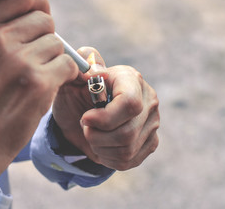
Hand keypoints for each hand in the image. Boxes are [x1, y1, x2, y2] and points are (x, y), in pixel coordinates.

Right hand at [0, 0, 77, 184]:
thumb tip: (37, 13)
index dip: (38, 8)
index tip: (39, 25)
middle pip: (44, 19)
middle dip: (46, 39)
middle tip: (36, 60)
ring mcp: (16, 60)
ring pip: (58, 44)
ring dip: (52, 61)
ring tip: (33, 80)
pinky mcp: (37, 83)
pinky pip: (68, 65)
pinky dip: (64, 76)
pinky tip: (45, 89)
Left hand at [53, 47, 158, 170]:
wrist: (78, 114)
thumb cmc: (75, 93)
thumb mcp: (71, 77)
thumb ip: (81, 63)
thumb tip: (94, 71)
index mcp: (131, 79)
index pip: (130, 104)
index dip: (105, 118)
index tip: (85, 118)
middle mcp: (148, 99)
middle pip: (127, 132)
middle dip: (96, 136)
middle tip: (85, 126)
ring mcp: (152, 122)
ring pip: (127, 150)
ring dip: (99, 147)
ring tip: (91, 134)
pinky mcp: (150, 142)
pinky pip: (128, 160)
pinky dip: (107, 157)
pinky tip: (100, 145)